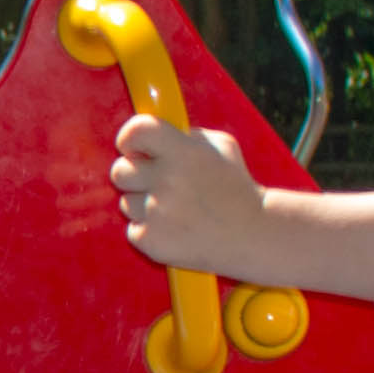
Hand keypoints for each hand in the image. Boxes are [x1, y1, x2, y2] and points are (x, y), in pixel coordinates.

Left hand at [109, 114, 270, 272]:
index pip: (136, 131)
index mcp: (183, 152)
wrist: (254, 235)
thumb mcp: (222, 147)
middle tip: (159, 183)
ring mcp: (158, 214)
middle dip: (134, 176)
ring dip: (144, 206)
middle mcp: (167, 181)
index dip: (129, 138)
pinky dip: (150, 231)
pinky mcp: (152, 242)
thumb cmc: (236, 188)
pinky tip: (176, 230)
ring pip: (126, 202)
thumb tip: (151, 136)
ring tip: (176, 210)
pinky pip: (133, 230)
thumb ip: (186, 136)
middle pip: (119, 171)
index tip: (133, 147)